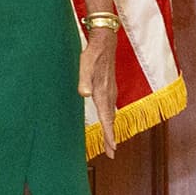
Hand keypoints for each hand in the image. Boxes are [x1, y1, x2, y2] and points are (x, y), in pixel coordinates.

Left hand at [78, 28, 116, 158]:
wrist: (106, 41)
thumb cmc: (92, 54)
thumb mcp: (84, 65)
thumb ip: (84, 80)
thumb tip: (84, 94)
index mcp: (103, 92)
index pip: (106, 118)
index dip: (108, 134)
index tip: (111, 149)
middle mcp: (109, 94)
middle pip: (111, 120)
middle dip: (111, 137)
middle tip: (111, 153)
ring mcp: (111, 91)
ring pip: (112, 115)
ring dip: (111, 129)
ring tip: (110, 143)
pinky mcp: (110, 87)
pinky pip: (111, 108)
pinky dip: (110, 119)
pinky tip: (109, 121)